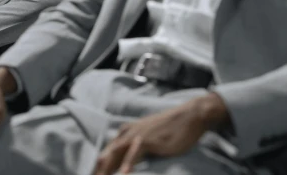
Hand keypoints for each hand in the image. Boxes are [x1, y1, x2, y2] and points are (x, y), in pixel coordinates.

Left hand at [93, 93, 229, 174]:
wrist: (188, 116)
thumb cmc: (169, 130)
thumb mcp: (147, 139)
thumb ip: (134, 149)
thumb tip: (124, 164)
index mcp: (124, 134)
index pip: (105, 154)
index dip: (97, 168)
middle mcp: (126, 133)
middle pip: (106, 155)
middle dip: (98, 170)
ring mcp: (137, 135)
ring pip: (115, 154)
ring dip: (107, 169)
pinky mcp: (149, 140)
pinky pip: (135, 153)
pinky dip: (128, 164)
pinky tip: (124, 174)